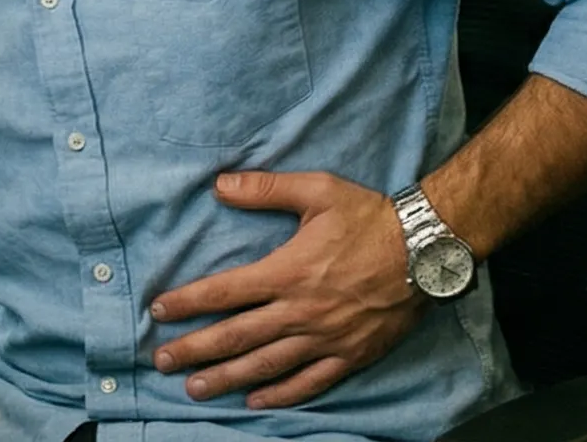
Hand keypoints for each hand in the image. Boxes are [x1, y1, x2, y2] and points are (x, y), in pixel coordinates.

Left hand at [148, 172, 425, 410]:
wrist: (428, 249)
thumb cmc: (371, 217)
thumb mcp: (319, 191)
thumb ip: (267, 189)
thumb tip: (220, 185)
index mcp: (287, 271)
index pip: (224, 292)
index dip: (187, 302)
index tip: (158, 310)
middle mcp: (300, 311)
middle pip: (236, 336)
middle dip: (194, 350)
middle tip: (162, 362)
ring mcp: (324, 338)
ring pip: (266, 365)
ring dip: (226, 378)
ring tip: (194, 389)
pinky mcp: (350, 355)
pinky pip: (310, 381)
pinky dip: (281, 394)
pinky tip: (256, 401)